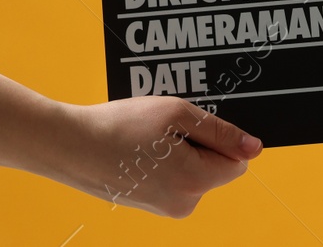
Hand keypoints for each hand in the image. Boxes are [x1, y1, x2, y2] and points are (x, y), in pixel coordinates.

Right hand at [48, 96, 261, 217]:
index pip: (237, 161)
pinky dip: (164, 159)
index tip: (193, 124)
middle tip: (166, 128)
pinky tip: (140, 146)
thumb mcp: (177, 114)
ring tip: (149, 136)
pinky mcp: (149, 204)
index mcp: (195, 182)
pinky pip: (173, 177)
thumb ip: (221, 132)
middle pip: (216, 167)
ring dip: (180, 149)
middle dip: (200, 143)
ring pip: (194, 171)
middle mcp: (183, 203)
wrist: (68, 145)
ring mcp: (164, 207)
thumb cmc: (121, 125)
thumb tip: (254, 148)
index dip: (221, 137)